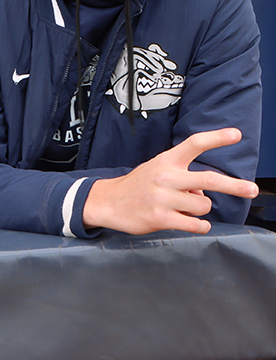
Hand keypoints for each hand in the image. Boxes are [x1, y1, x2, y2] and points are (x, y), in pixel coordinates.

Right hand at [83, 128, 258, 234]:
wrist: (108, 202)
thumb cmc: (138, 186)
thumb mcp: (157, 171)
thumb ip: (182, 177)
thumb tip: (205, 194)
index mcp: (166, 161)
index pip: (194, 144)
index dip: (217, 138)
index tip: (237, 134)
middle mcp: (165, 177)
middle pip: (209, 180)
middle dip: (234, 186)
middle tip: (252, 190)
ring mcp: (162, 198)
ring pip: (203, 206)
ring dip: (200, 210)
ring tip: (181, 208)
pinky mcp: (160, 218)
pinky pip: (195, 224)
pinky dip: (198, 225)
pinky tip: (189, 222)